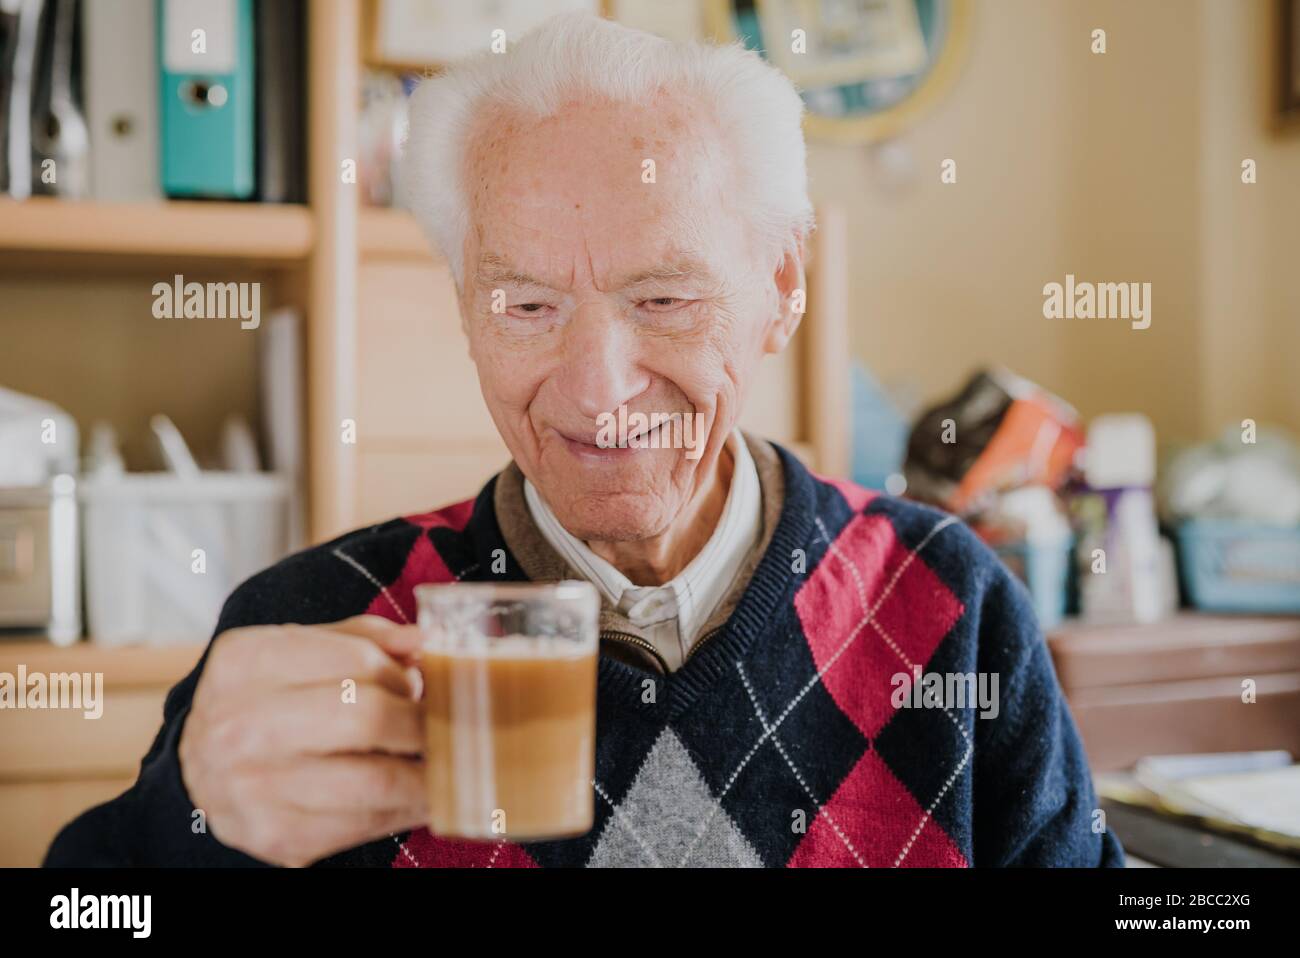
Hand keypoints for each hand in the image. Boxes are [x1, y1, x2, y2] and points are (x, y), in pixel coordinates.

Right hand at [179, 615, 425, 866]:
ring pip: (374, 780)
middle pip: (367, 718)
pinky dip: (405, 809)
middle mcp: (242, 726)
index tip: (419, 682)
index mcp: (246, 663)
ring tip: (444, 761)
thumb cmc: (262, 700)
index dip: (402, 672)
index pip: (356, 659)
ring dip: (426, 773)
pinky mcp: (277, 835)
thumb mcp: (296, 650)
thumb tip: (424, 641)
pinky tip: (419, 795)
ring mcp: (256, 787)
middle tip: (443, 724)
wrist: (199, 769)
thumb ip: (362, 639)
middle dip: (421, 722)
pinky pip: (364, 825)